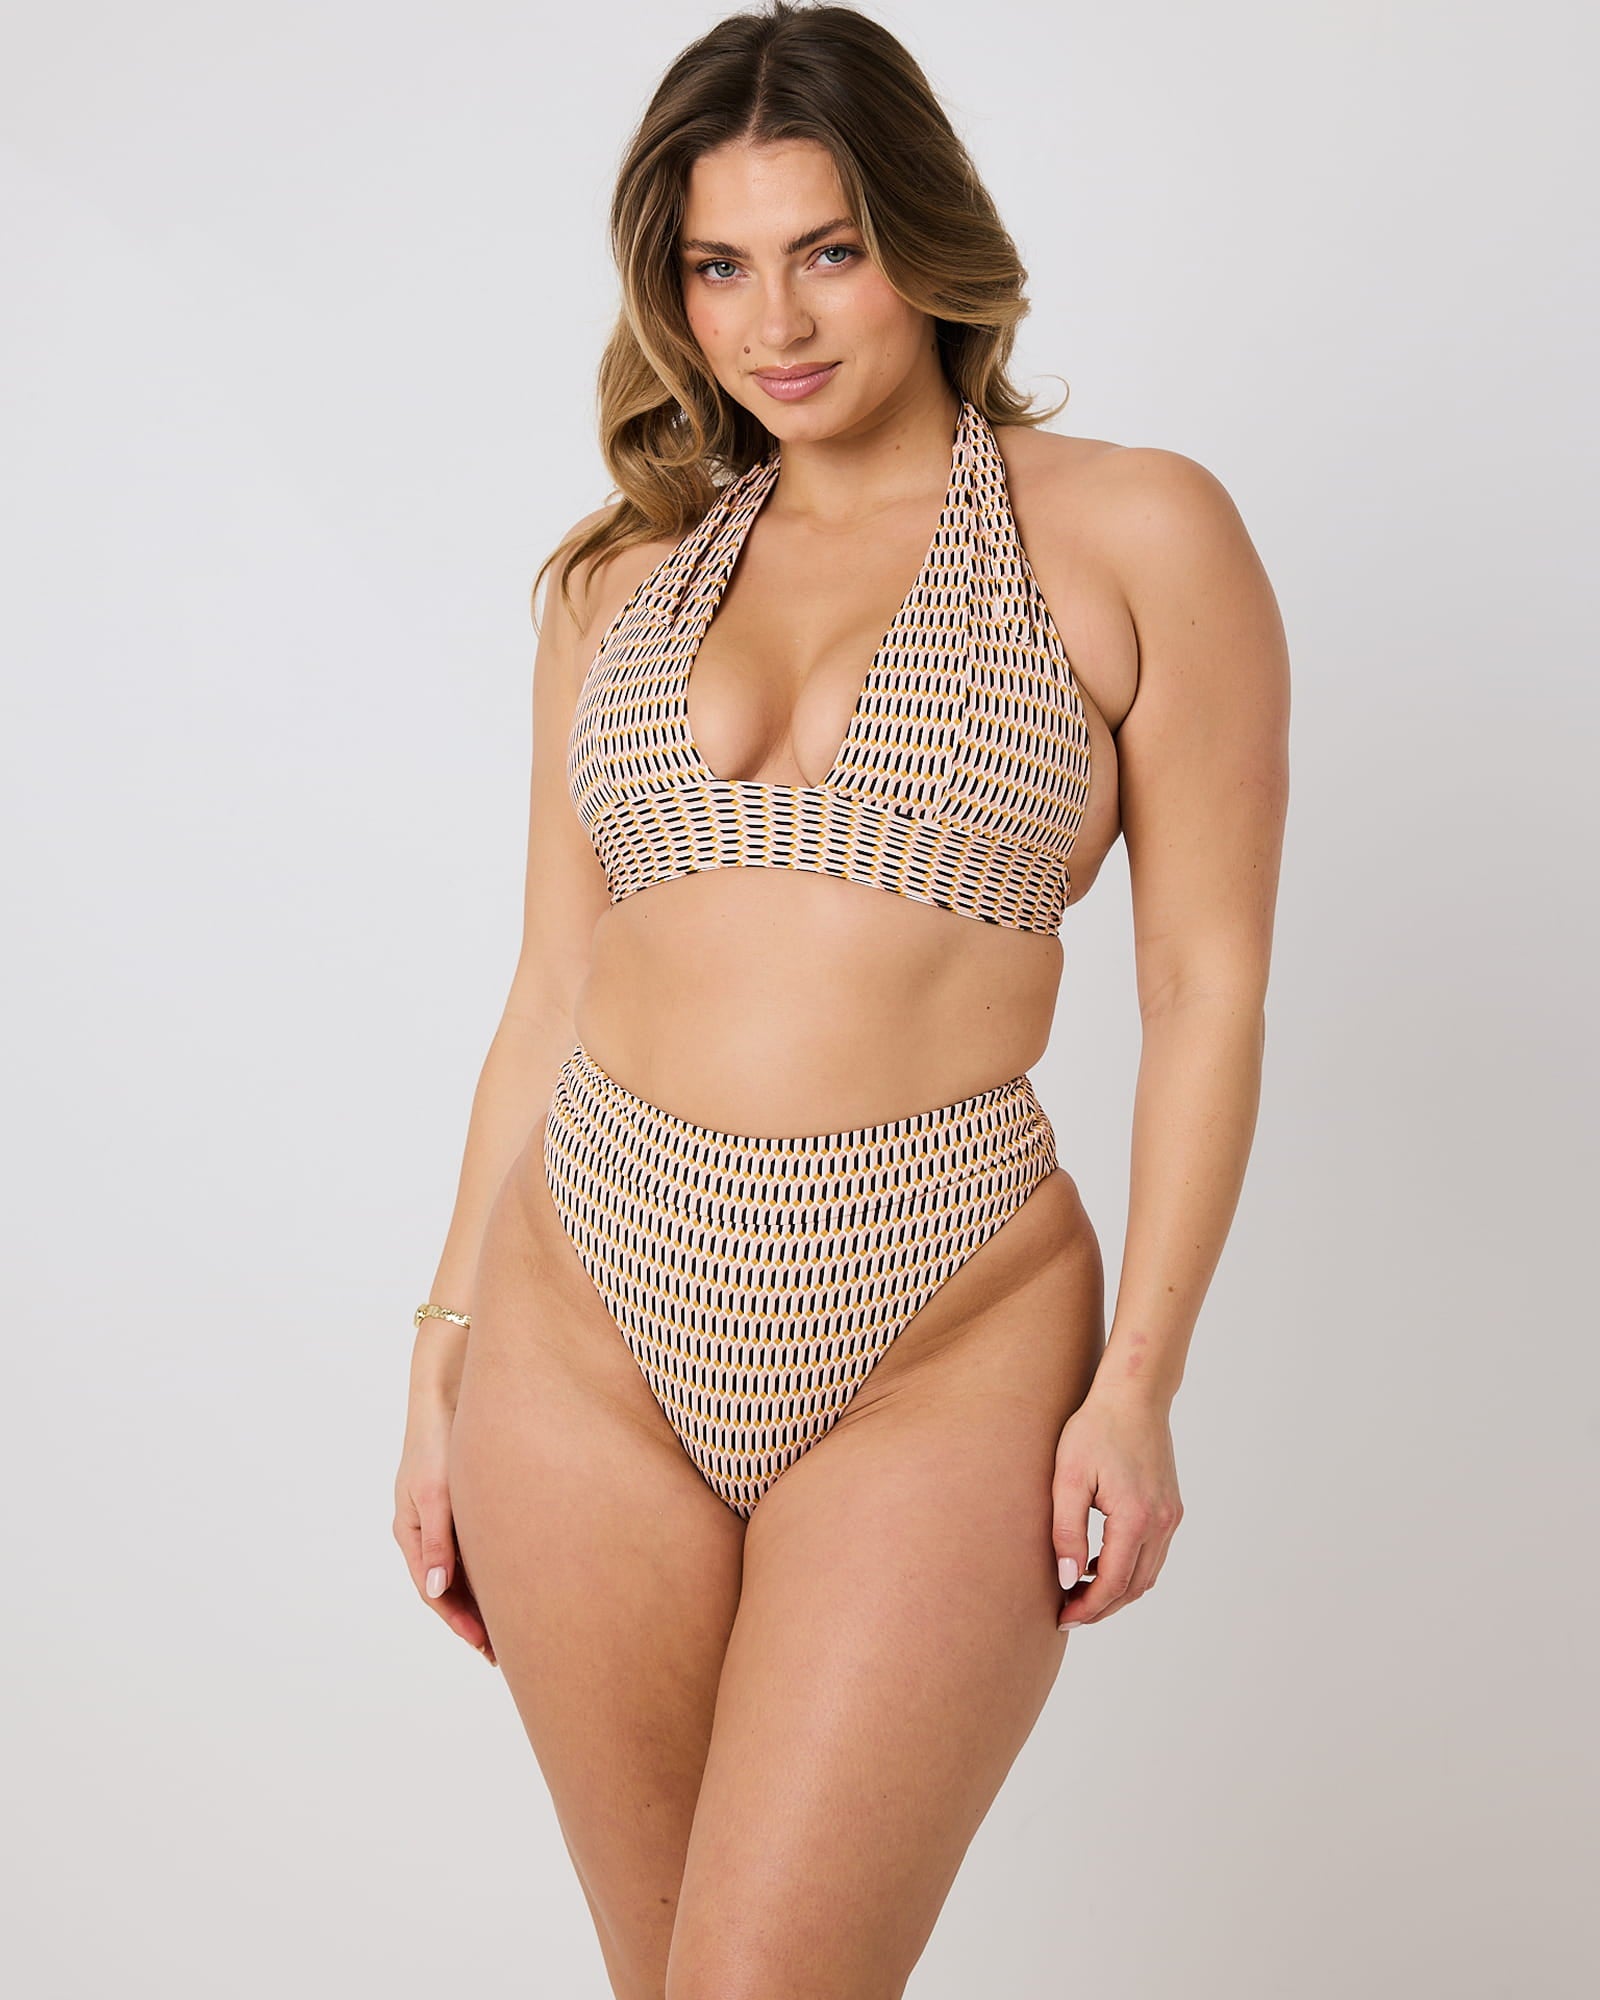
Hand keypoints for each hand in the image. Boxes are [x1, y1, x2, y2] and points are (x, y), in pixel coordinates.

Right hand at [393, 1399, 497, 1666]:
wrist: (450, 1388)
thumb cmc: (437, 1439)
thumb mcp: (435, 1493)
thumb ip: (436, 1541)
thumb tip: (435, 1590)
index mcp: (411, 1530)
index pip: (433, 1592)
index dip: (459, 1622)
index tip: (486, 1646)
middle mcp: (426, 1527)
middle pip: (449, 1586)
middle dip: (473, 1618)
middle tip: (504, 1651)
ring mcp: (445, 1514)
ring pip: (464, 1567)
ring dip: (484, 1596)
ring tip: (514, 1624)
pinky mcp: (465, 1499)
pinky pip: (477, 1545)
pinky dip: (492, 1567)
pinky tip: (516, 1577)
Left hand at [1051, 1385, 1182, 1632]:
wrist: (1134, 1396)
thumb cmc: (1095, 1430)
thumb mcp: (1068, 1478)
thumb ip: (1067, 1531)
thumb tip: (1066, 1579)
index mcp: (1136, 1518)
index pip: (1113, 1583)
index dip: (1087, 1607)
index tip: (1062, 1617)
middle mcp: (1161, 1523)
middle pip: (1135, 1587)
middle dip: (1102, 1607)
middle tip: (1069, 1613)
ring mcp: (1171, 1516)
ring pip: (1148, 1574)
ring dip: (1117, 1590)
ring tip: (1080, 1592)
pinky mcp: (1171, 1508)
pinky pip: (1154, 1554)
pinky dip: (1130, 1569)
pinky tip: (1100, 1563)